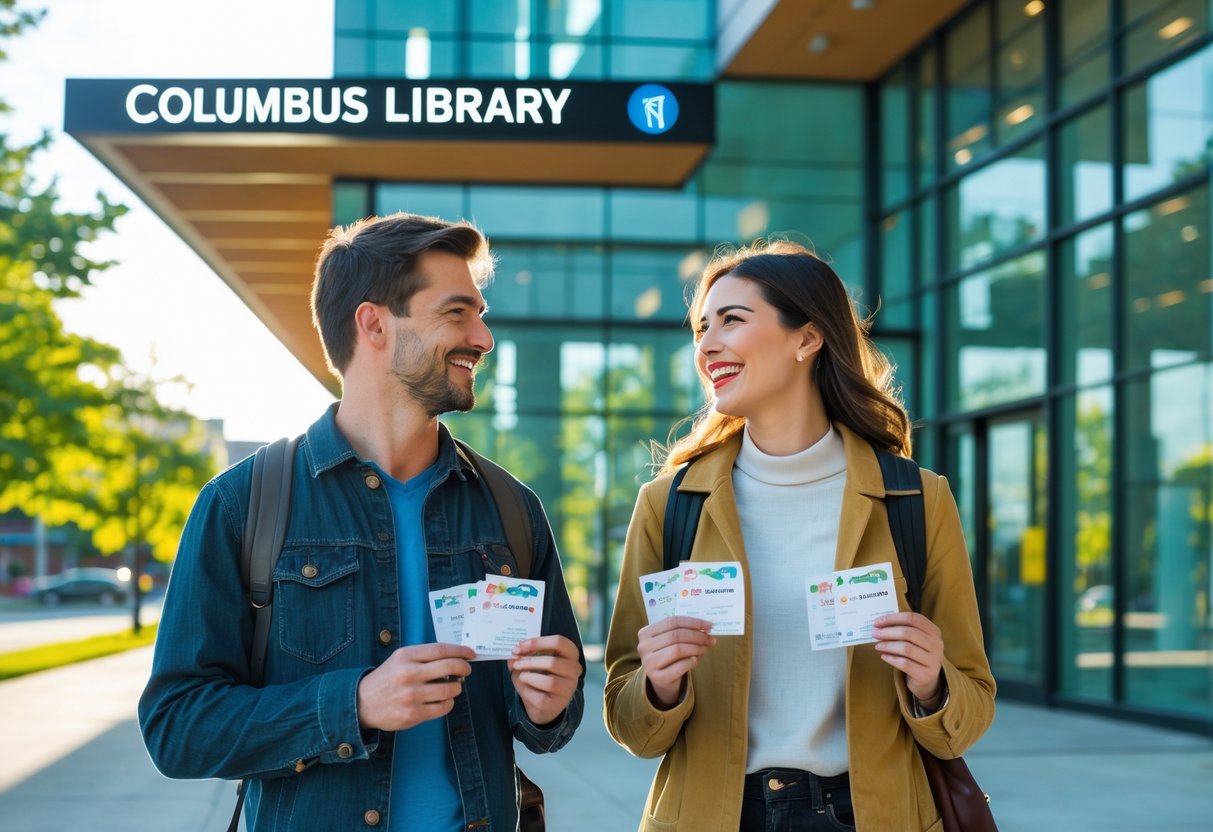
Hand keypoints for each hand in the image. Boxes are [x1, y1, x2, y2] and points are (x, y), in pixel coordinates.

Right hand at [357, 642, 474, 730]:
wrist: (362, 703)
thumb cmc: (387, 678)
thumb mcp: (400, 659)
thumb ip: (424, 656)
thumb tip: (456, 656)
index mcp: (405, 656)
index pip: (440, 649)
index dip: (460, 650)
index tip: (470, 653)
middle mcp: (408, 674)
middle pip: (449, 667)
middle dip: (464, 667)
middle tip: (466, 669)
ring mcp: (410, 696)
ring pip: (449, 689)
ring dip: (457, 687)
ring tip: (454, 685)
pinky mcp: (412, 714)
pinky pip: (442, 708)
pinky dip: (449, 703)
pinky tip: (445, 699)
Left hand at [507, 635, 581, 726]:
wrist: (544, 702)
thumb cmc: (540, 674)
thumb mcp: (532, 661)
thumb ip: (523, 656)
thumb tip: (513, 656)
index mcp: (571, 653)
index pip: (559, 642)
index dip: (537, 643)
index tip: (519, 647)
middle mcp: (574, 670)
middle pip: (553, 662)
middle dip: (530, 662)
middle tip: (516, 663)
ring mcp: (568, 688)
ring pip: (549, 682)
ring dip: (529, 677)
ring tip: (522, 676)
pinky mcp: (558, 704)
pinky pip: (541, 698)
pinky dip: (527, 692)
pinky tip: (524, 688)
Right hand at [636, 616, 715, 708]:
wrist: (662, 680)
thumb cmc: (669, 656)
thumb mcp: (672, 641)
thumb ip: (685, 632)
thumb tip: (707, 628)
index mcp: (645, 632)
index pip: (672, 622)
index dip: (692, 622)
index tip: (709, 625)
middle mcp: (643, 647)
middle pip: (675, 635)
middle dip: (697, 636)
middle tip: (710, 638)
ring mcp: (648, 663)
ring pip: (677, 649)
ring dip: (696, 648)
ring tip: (706, 648)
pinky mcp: (657, 678)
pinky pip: (680, 666)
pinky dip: (692, 661)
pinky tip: (696, 659)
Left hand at [872, 612, 943, 707]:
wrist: (926, 680)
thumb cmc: (916, 654)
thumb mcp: (915, 640)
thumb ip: (902, 629)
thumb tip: (879, 624)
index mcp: (934, 631)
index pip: (913, 618)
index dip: (893, 618)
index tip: (877, 622)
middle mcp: (937, 645)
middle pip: (909, 633)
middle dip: (888, 632)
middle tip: (875, 634)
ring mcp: (934, 661)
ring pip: (907, 649)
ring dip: (888, 646)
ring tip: (878, 646)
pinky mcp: (926, 674)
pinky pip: (905, 664)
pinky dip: (892, 659)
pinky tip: (884, 656)